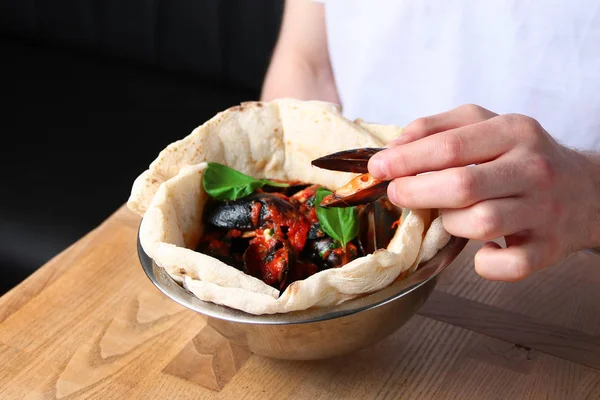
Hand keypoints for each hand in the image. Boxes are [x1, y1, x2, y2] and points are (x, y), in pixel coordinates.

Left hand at [368, 104, 599, 281]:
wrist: (587, 191)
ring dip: (450, 224)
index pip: (448, 146)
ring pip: (480, 224)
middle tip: (397, 193)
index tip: (377, 168)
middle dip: (416, 192)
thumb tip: (395, 144)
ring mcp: (544, 210)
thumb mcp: (486, 126)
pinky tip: (480, 250)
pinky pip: (507, 265)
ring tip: (448, 216)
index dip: (404, 160)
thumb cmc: (521, 157)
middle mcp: (533, 168)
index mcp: (514, 131)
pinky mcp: (550, 247)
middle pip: (461, 186)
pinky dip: (485, 263)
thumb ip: (438, 127)